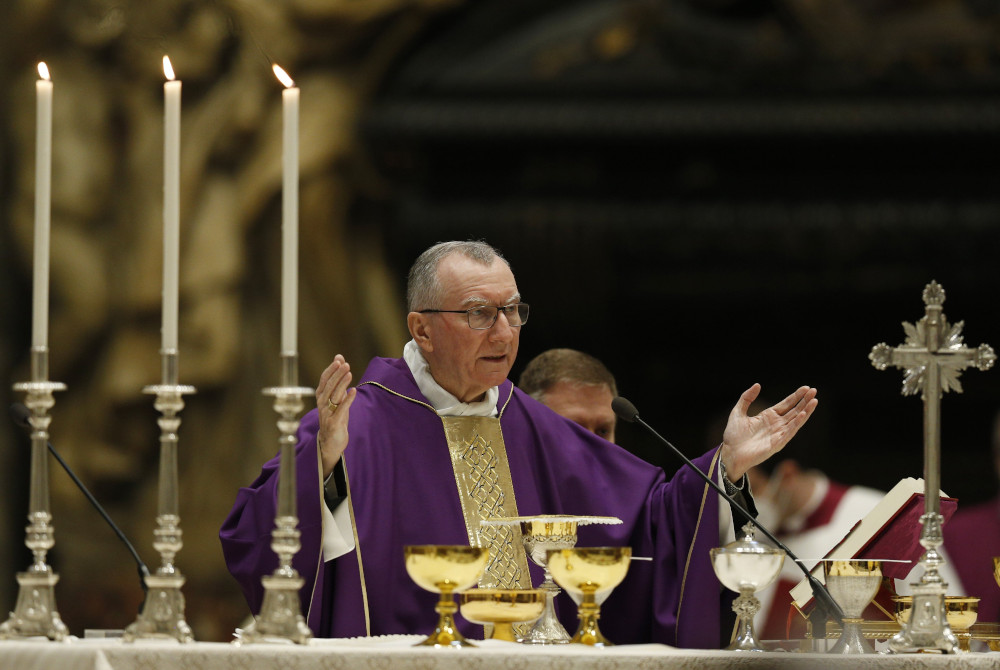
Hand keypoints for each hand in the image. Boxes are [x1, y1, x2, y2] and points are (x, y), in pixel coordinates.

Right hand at [316, 354, 356, 477]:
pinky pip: (341, 409)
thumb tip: (341, 360)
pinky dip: (347, 400)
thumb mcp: (337, 398)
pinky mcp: (334, 423)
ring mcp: (327, 413)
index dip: (331, 370)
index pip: (324, 380)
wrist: (331, 442)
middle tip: (345, 364)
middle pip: (328, 386)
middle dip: (336, 374)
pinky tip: (354, 391)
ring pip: (333, 396)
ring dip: (341, 384)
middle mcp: (322, 404)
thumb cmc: (335, 417)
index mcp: (321, 397)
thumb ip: (339, 381)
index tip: (339, 360)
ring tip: (349, 373)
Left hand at [720, 384, 817, 481]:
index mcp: (768, 416)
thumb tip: (757, 384)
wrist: (730, 453)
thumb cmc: (733, 436)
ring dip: (805, 411)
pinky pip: (789, 432)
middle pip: (794, 410)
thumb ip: (747, 398)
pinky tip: (803, 414)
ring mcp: (778, 434)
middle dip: (804, 401)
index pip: (786, 404)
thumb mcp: (738, 412)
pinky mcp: (777, 443)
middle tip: (814, 390)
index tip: (806, 388)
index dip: (796, 396)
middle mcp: (776, 425)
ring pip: (795, 420)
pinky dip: (797, 423)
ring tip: (814, 400)